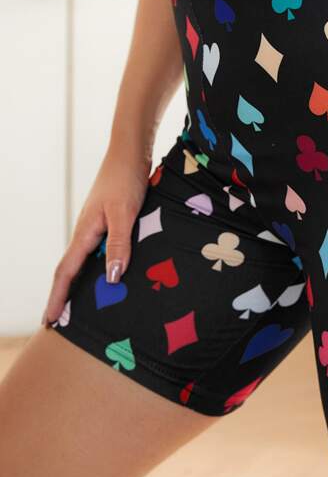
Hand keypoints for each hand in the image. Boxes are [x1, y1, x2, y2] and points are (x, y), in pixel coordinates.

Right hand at [42, 144, 152, 325]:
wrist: (130, 153)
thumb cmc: (126, 180)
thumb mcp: (125, 213)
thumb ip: (119, 244)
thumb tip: (112, 278)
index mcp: (84, 233)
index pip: (65, 272)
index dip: (58, 297)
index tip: (48, 320)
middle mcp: (85, 233)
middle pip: (69, 271)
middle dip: (62, 297)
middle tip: (57, 323)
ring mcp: (95, 228)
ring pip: (83, 263)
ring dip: (78, 285)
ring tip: (79, 309)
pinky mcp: (107, 223)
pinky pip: (97, 253)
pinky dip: (96, 270)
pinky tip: (106, 277)